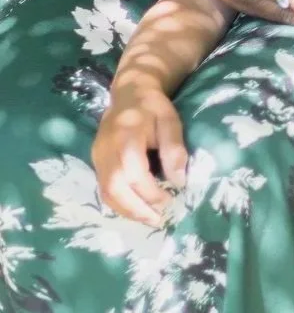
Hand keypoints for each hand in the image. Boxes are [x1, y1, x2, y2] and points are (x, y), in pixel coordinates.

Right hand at [92, 81, 187, 226]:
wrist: (129, 92)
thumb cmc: (153, 107)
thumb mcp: (170, 121)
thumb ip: (174, 150)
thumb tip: (179, 181)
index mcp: (126, 136)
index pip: (134, 174)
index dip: (151, 193)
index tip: (170, 200)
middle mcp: (106, 149)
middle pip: (115, 188)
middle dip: (136, 209)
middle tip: (158, 220)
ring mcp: (97, 157)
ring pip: (106, 192)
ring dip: (127, 211)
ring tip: (149, 220)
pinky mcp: (95, 162)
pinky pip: (103, 189)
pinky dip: (119, 203)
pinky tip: (136, 209)